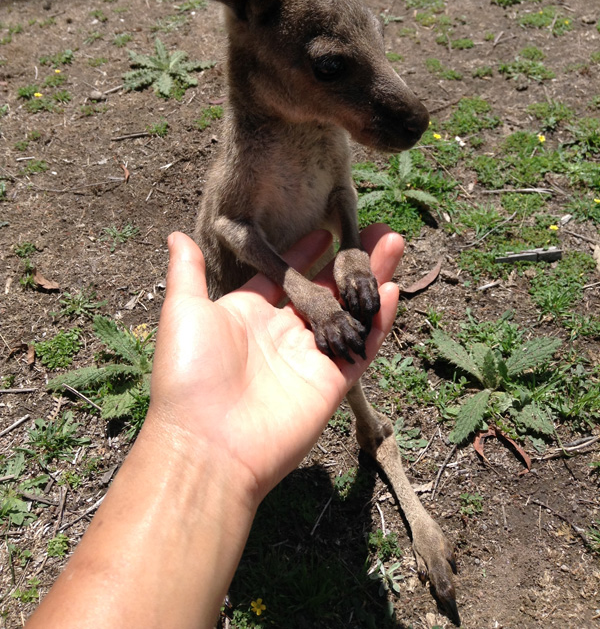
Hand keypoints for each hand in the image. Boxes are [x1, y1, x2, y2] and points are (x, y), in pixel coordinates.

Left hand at [147, 224, 403, 502]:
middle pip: (325, 288)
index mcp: (249, 313)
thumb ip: (187, 272)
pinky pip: (362, 347)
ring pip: (350, 310)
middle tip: (376, 228)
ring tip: (394, 242)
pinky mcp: (331, 382)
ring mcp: (309, 357)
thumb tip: (175, 235)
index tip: (326, 228)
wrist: (207, 444)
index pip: (285, 275)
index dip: (305, 252)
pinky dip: (380, 322)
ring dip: (372, 278)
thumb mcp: (183, 312)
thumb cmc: (188, 375)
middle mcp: (282, 333)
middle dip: (350, 258)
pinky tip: (393, 290)